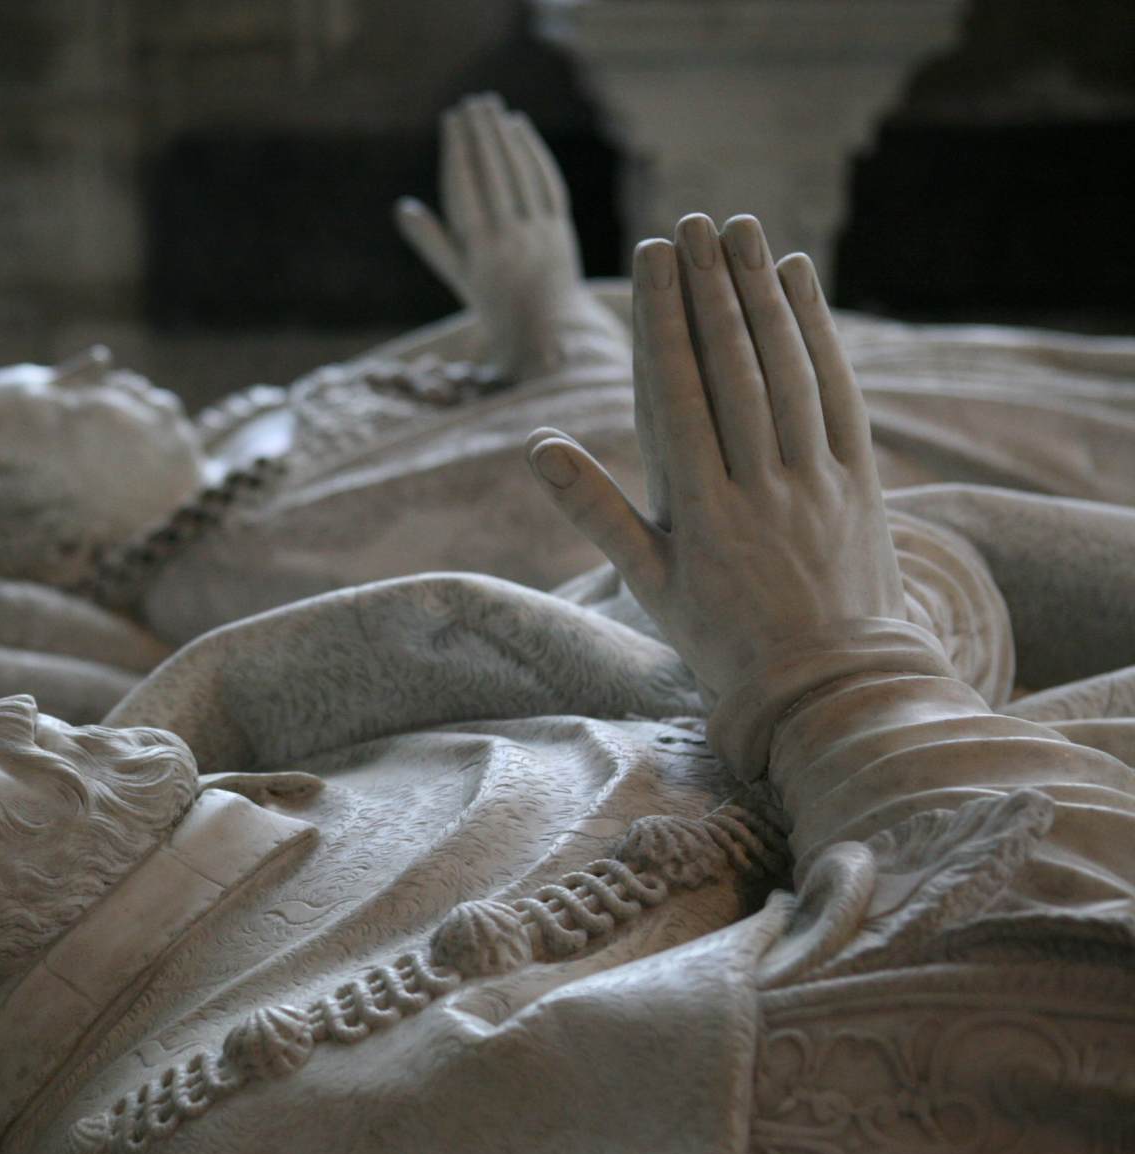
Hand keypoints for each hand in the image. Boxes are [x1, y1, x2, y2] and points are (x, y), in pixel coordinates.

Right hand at [395, 94, 587, 377]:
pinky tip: (519, 129)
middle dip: (483, 134)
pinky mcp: (561, 229)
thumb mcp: (457, 276)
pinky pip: (546, 183)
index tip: (452, 120)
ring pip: (522, 174)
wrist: (544, 330)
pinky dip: (532, 154)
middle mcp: (512, 239)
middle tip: (471, 102)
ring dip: (506, 137)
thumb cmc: (490, 303)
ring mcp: (541, 233)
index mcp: (481, 251)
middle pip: (496, 174)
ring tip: (491, 109)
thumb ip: (432, 241)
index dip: (459, 150)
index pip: (467, 187)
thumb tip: (403, 208)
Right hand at [525, 213, 907, 706]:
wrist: (827, 686)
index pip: (678, 394)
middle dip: (712, 289)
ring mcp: (816, 482)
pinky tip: (799, 282)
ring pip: (788, 372)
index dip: (663, 320)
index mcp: (701, 512)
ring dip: (763, 296)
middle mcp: (760, 488)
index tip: (652, 258)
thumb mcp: (647, 582)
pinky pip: (837, 395)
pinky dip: (818, 334)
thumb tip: (537, 448)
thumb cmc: (720, 637)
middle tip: (694, 225)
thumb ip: (595, 510)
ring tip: (742, 233)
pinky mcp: (859, 481)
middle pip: (735, 369)